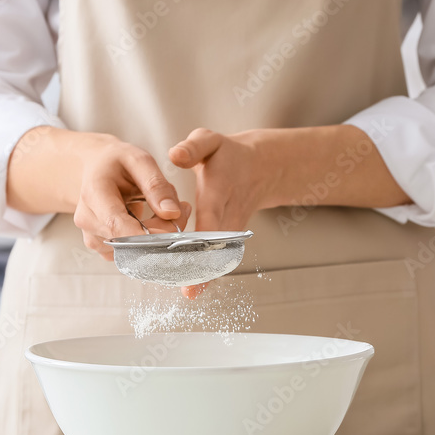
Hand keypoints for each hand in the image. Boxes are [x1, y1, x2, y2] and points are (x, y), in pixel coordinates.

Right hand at [72, 134, 190, 260]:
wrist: (96, 168)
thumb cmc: (116, 162)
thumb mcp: (139, 161)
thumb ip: (156, 186)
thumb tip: (172, 213)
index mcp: (93, 194)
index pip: (117, 225)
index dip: (149, 232)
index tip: (175, 222)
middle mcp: (88, 220)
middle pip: (130, 240)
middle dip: (162, 230)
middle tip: (181, 208)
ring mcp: (93, 236)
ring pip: (133, 250)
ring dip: (157, 235)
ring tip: (164, 211)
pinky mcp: (102, 247)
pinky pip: (131, 253)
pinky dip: (148, 241)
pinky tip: (152, 222)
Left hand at [169, 128, 271, 297]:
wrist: (261, 168)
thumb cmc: (228, 154)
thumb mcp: (210, 141)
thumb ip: (193, 147)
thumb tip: (174, 155)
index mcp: (220, 192)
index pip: (211, 216)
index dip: (201, 237)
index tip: (191, 253)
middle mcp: (228, 214)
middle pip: (217, 244)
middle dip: (204, 265)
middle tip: (189, 289)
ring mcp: (232, 227)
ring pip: (220, 255)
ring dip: (207, 274)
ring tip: (189, 292)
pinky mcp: (229, 236)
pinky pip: (219, 256)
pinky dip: (207, 271)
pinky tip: (193, 288)